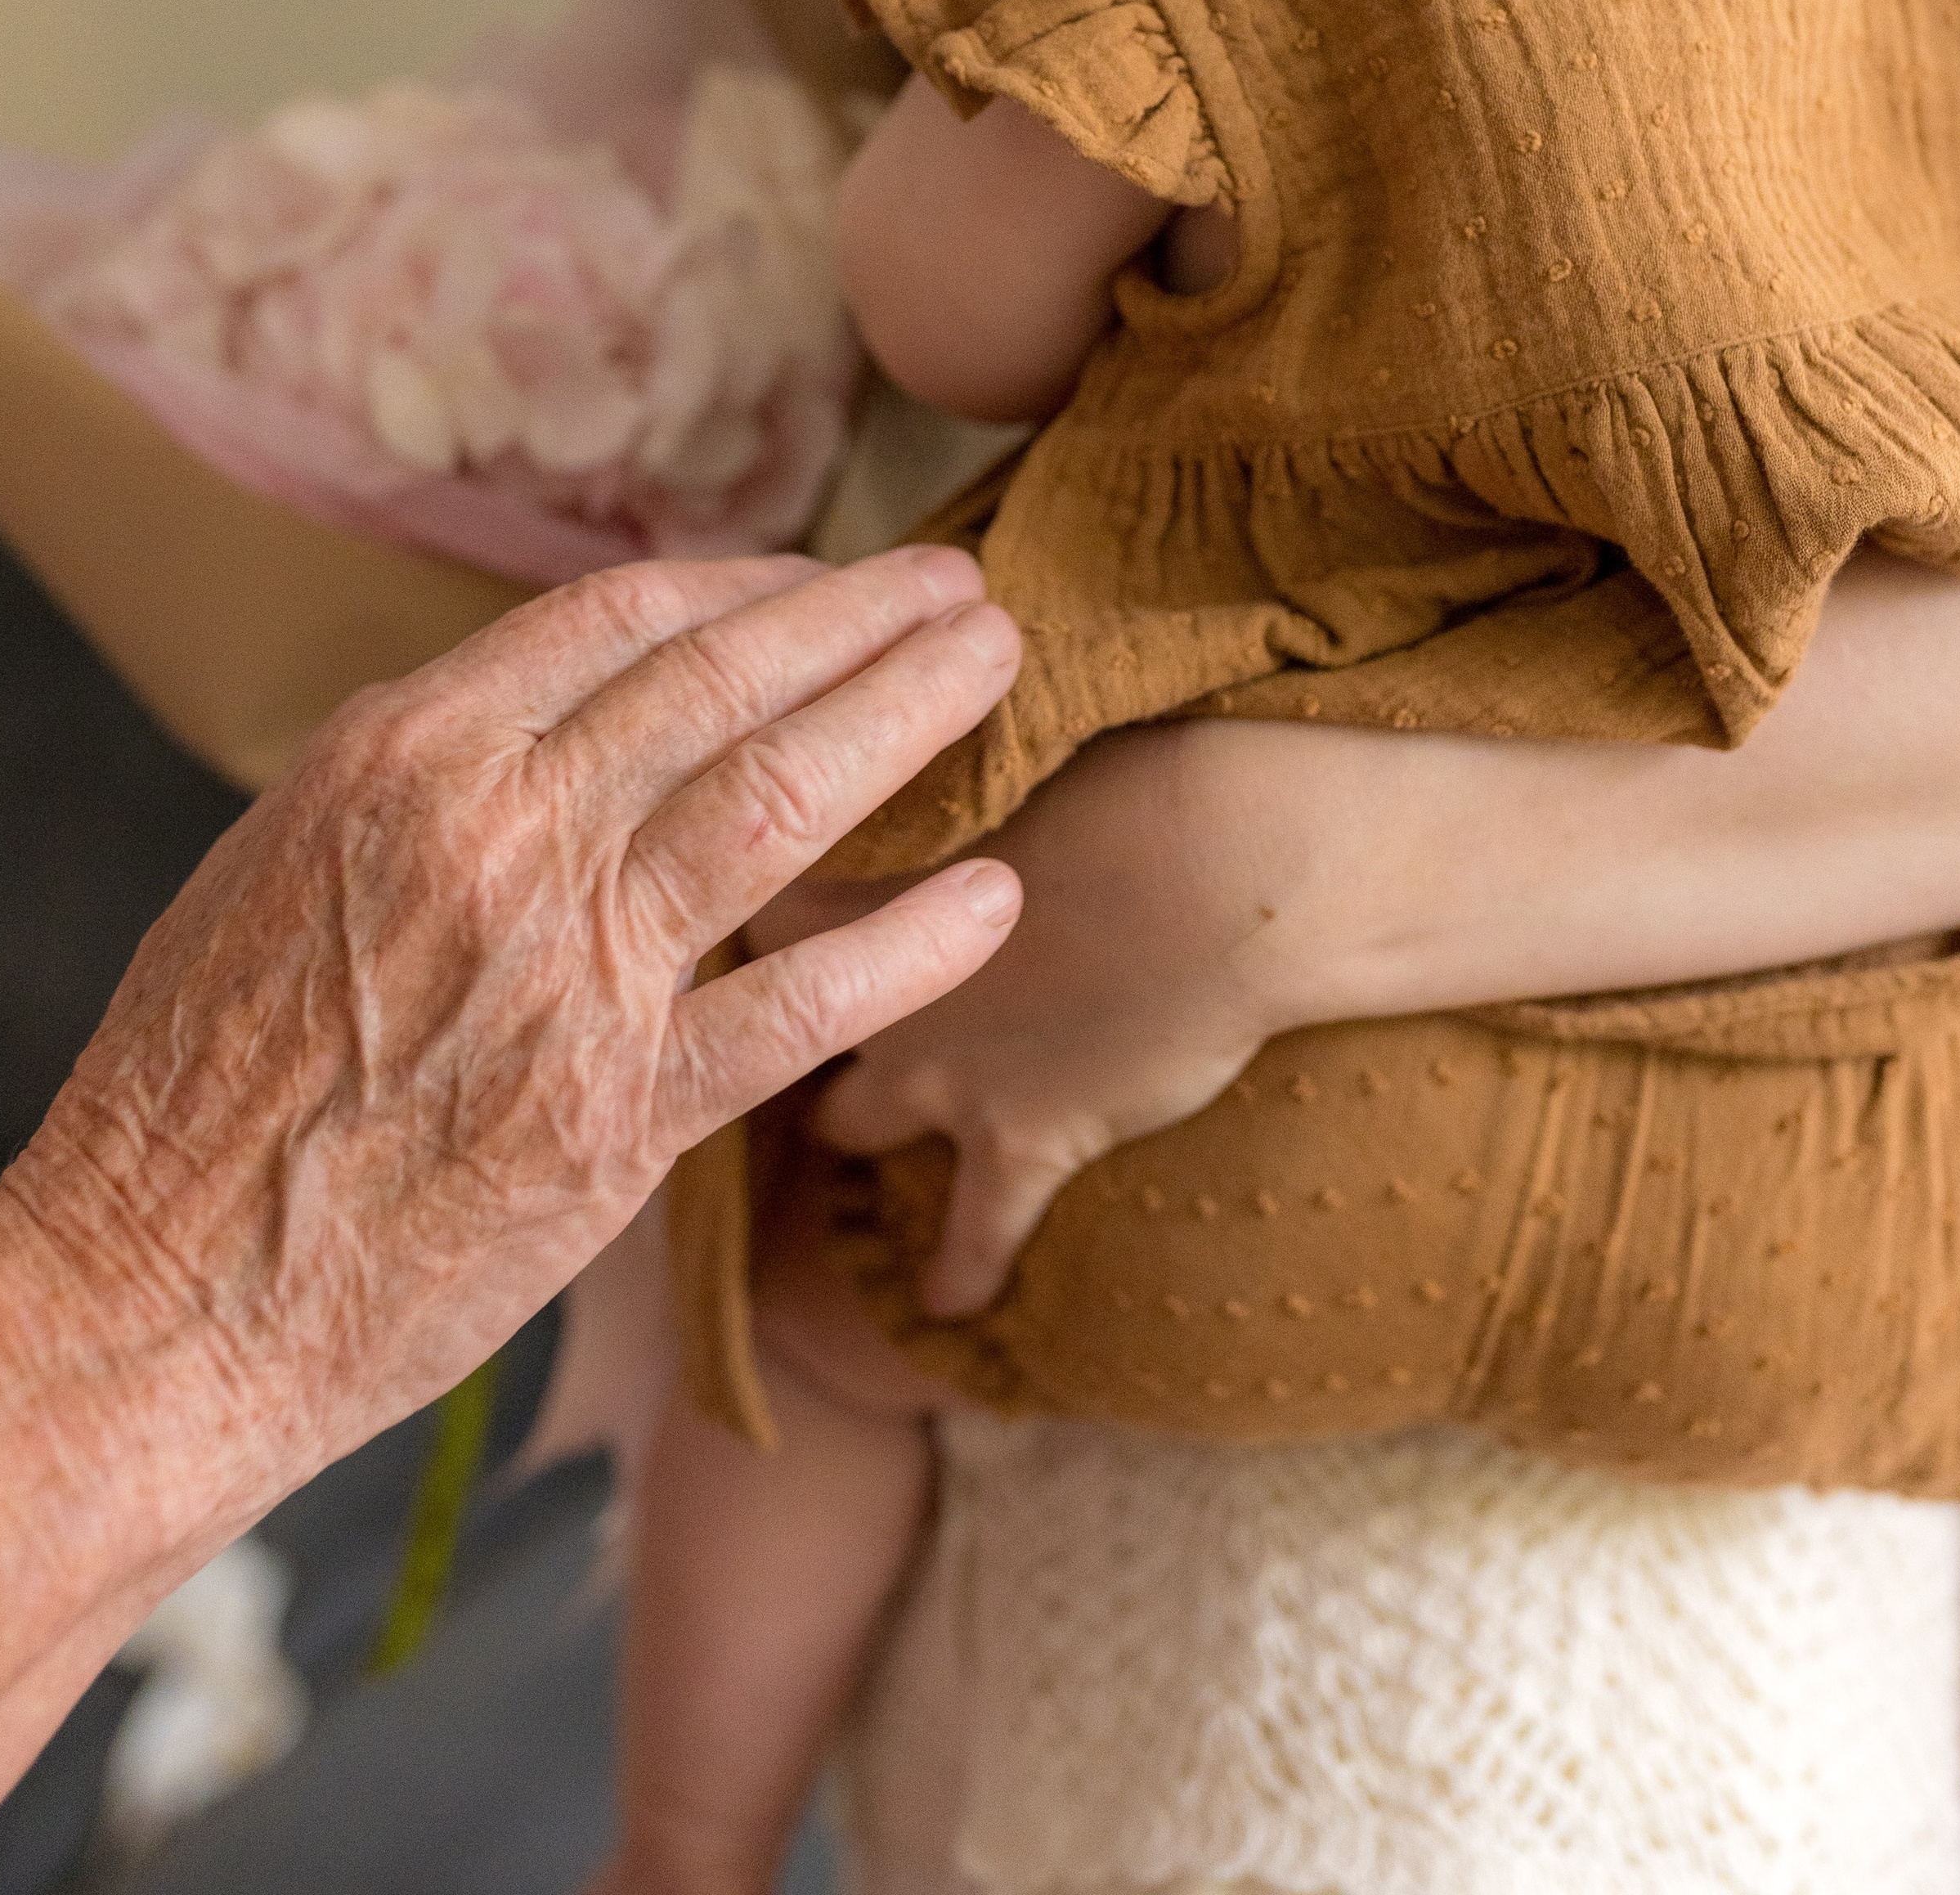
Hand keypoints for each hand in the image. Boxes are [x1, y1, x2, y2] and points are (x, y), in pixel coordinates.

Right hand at [0, 546, 1022, 1811]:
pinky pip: (804, 1007)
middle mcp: (499, 832)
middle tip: (968, 580)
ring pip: (782, 798)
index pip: (625, 617)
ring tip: (998, 664)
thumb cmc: (207, 1078)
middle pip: (728, 678)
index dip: (753, 584)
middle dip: (866, 616)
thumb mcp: (288, 857)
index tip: (830, 579)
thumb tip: (546, 709)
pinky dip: (913, 945)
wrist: (162, 1287)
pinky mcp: (621, 1117)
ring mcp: (569, 973)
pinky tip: (996, 898)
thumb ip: (430, 772)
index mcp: (408, 753)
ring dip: (910, 714)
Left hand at [754, 722, 1275, 1316]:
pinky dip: (960, 1266)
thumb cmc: (1133, 754)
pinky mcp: (1026, 1141)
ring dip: (847, 1114)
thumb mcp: (1009, 716)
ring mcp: (942, 1073)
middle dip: (757, 998)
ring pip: (849, 1115)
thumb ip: (934, 722)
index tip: (729, 858)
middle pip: (770, 997)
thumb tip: (910, 662)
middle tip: (754, 989)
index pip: (740, 872)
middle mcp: (870, 979)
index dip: (730, 865)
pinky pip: (975, 1232)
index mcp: (852, 867)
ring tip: (838, 1122)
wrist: (1230, 859)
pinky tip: (948, 1298)